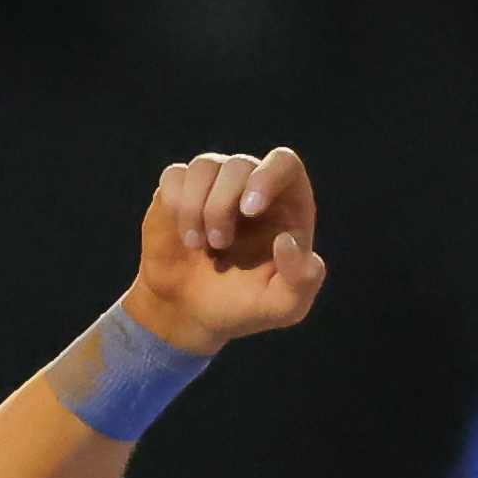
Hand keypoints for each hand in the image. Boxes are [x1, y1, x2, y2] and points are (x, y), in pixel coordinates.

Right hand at [126, 149, 324, 354]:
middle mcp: (251, 187)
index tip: (249, 210)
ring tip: (197, 245)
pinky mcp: (179, 191)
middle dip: (222, 206)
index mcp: (286, 206)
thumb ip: (302, 280)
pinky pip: (174, 176)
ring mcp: (214, 185)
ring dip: (195, 207)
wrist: (189, 314)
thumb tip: (286, 240)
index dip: (267, 178)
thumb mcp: (283, 306)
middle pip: (239, 165)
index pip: (284, 163)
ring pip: (204, 166)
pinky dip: (174, 204)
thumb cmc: (242, 307)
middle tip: (217, 244)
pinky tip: (181, 235)